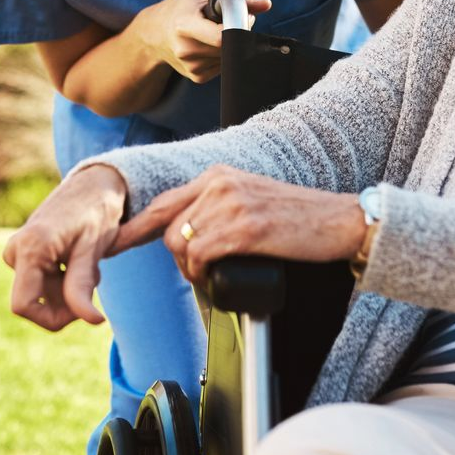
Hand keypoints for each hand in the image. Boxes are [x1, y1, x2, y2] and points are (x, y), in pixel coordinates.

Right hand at [2, 164, 127, 330]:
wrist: (94, 183)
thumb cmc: (97, 211)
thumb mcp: (94, 248)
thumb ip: (84, 285)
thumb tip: (92, 321)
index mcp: (31, 248)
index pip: (23, 305)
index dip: (51, 318)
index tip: (83, 311)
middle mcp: (16, 250)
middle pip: (33, 302)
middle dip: (65, 301)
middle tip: (95, 277)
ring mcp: (18, 252)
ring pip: (39, 293)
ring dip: (67, 289)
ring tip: (89, 263)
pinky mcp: (24, 253)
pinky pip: (40, 282)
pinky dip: (63, 280)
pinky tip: (79, 260)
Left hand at [111, 165, 365, 283]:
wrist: (342, 221)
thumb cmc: (302, 219)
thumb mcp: (253, 200)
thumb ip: (219, 208)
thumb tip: (189, 237)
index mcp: (221, 175)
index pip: (164, 202)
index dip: (135, 228)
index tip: (113, 245)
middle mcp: (221, 183)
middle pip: (168, 227)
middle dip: (175, 258)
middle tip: (198, 274)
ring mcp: (233, 204)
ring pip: (181, 244)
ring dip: (190, 269)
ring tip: (213, 277)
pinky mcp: (245, 228)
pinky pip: (200, 256)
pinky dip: (202, 275)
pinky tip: (218, 279)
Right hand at [133, 0, 271, 83]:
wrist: (154, 33)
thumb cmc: (183, 8)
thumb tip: (266, 4)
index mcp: (184, 26)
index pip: (222, 38)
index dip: (241, 29)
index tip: (245, 18)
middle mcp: (185, 49)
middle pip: (230, 47)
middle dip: (241, 33)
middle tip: (235, 20)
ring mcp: (191, 67)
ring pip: (231, 57)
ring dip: (233, 44)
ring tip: (217, 31)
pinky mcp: (197, 77)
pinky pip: (225, 66)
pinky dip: (225, 54)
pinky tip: (211, 45)